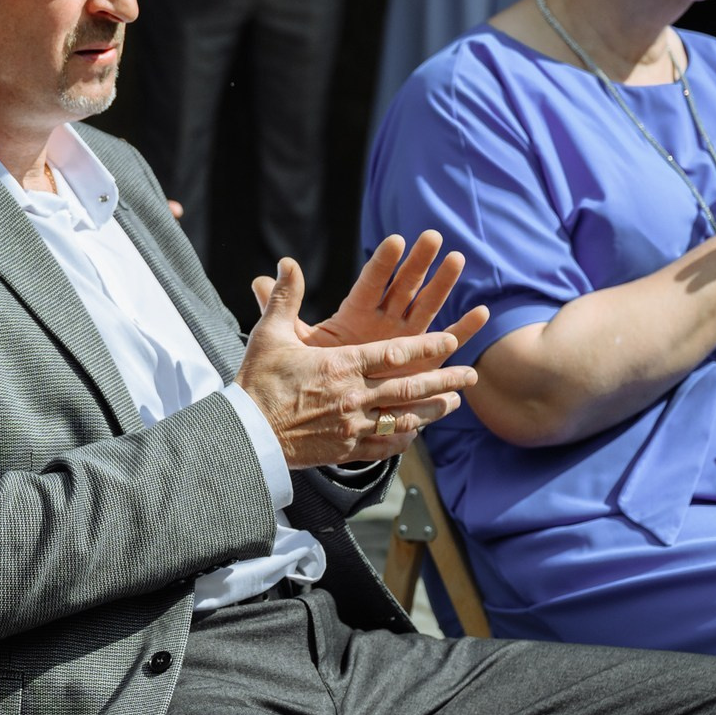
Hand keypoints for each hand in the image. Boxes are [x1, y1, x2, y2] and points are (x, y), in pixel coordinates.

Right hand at [234, 259, 478, 467]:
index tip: (450, 340)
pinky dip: (403, 439)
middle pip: (410, 387)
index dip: (427, 347)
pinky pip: (384, 445)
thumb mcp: (269, 335)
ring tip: (454, 403)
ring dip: (433, 410)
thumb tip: (286, 263)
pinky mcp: (345, 450)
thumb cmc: (257, 382)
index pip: (394, 354)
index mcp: (341, 366)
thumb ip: (283, 298)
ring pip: (404, 418)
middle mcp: (354, 396)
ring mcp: (353, 427)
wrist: (245, 435)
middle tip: (470, 375)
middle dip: (444, 380)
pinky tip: (417, 435)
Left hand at [253, 230, 489, 354]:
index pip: (370, 283)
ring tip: (457, 260)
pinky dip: (463, 330)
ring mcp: (404, 341)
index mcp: (355, 314)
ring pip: (426, 308)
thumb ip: (280, 308)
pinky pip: (445, 344)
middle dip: (418, 263)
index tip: (395, 240)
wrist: (328, 407)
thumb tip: (261, 277)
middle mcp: (382, 323)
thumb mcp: (291, 338)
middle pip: (403, 288)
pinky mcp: (420, 362)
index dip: (382, 264)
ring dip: (442, 286)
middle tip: (433, 237)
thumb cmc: (309, 370)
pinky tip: (481, 313)